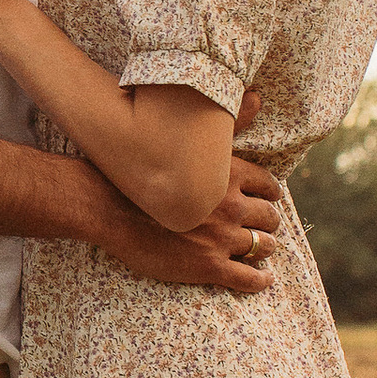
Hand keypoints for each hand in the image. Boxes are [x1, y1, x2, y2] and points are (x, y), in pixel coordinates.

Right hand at [103, 131, 285, 294]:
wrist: (106, 207)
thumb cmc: (139, 170)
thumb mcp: (187, 138)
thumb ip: (228, 123)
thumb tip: (257, 96)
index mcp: (228, 175)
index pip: (268, 186)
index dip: (270, 194)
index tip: (267, 199)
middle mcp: (231, 206)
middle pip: (269, 218)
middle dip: (269, 222)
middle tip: (264, 226)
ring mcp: (221, 238)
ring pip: (263, 246)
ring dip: (265, 248)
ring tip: (261, 250)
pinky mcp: (209, 266)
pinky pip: (249, 278)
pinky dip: (260, 280)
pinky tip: (263, 280)